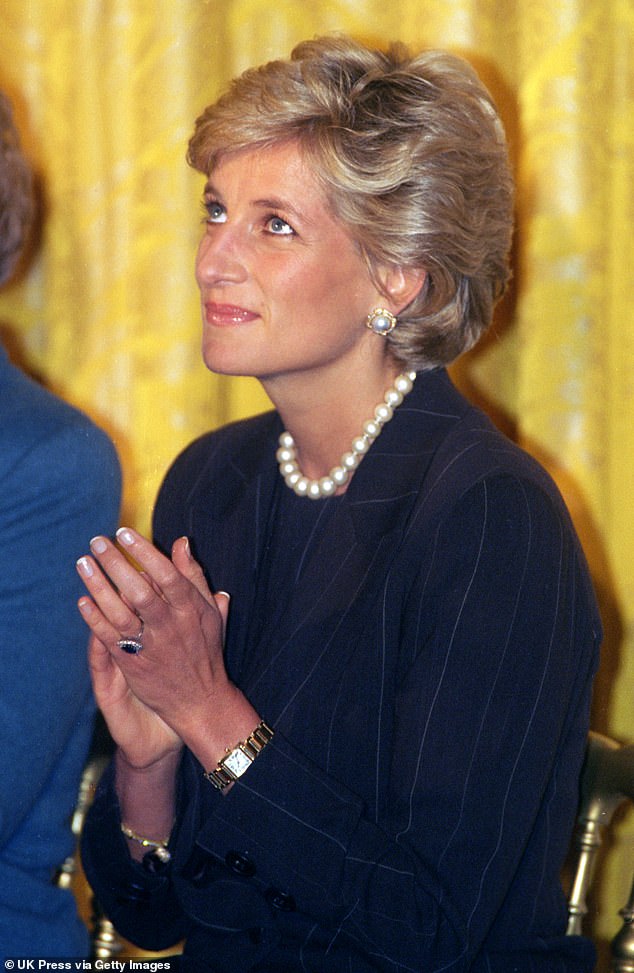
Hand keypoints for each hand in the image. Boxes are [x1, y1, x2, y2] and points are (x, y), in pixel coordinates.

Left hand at [77, 529, 246, 768]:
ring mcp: (150, 646)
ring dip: (98, 586)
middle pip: (139, 591)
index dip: (145, 552)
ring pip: (120, 612)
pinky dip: (95, 618)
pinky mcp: (132, 664)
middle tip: (97, 541)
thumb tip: (181, 542)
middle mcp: (170, 627)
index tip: (125, 533)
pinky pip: (109, 638)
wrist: (201, 702)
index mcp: (191, 610)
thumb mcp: (209, 612)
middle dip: (116, 564)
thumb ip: (194, 576)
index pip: (167, 575)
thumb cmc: (206, 651)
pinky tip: (82, 600)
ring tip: (83, 563)